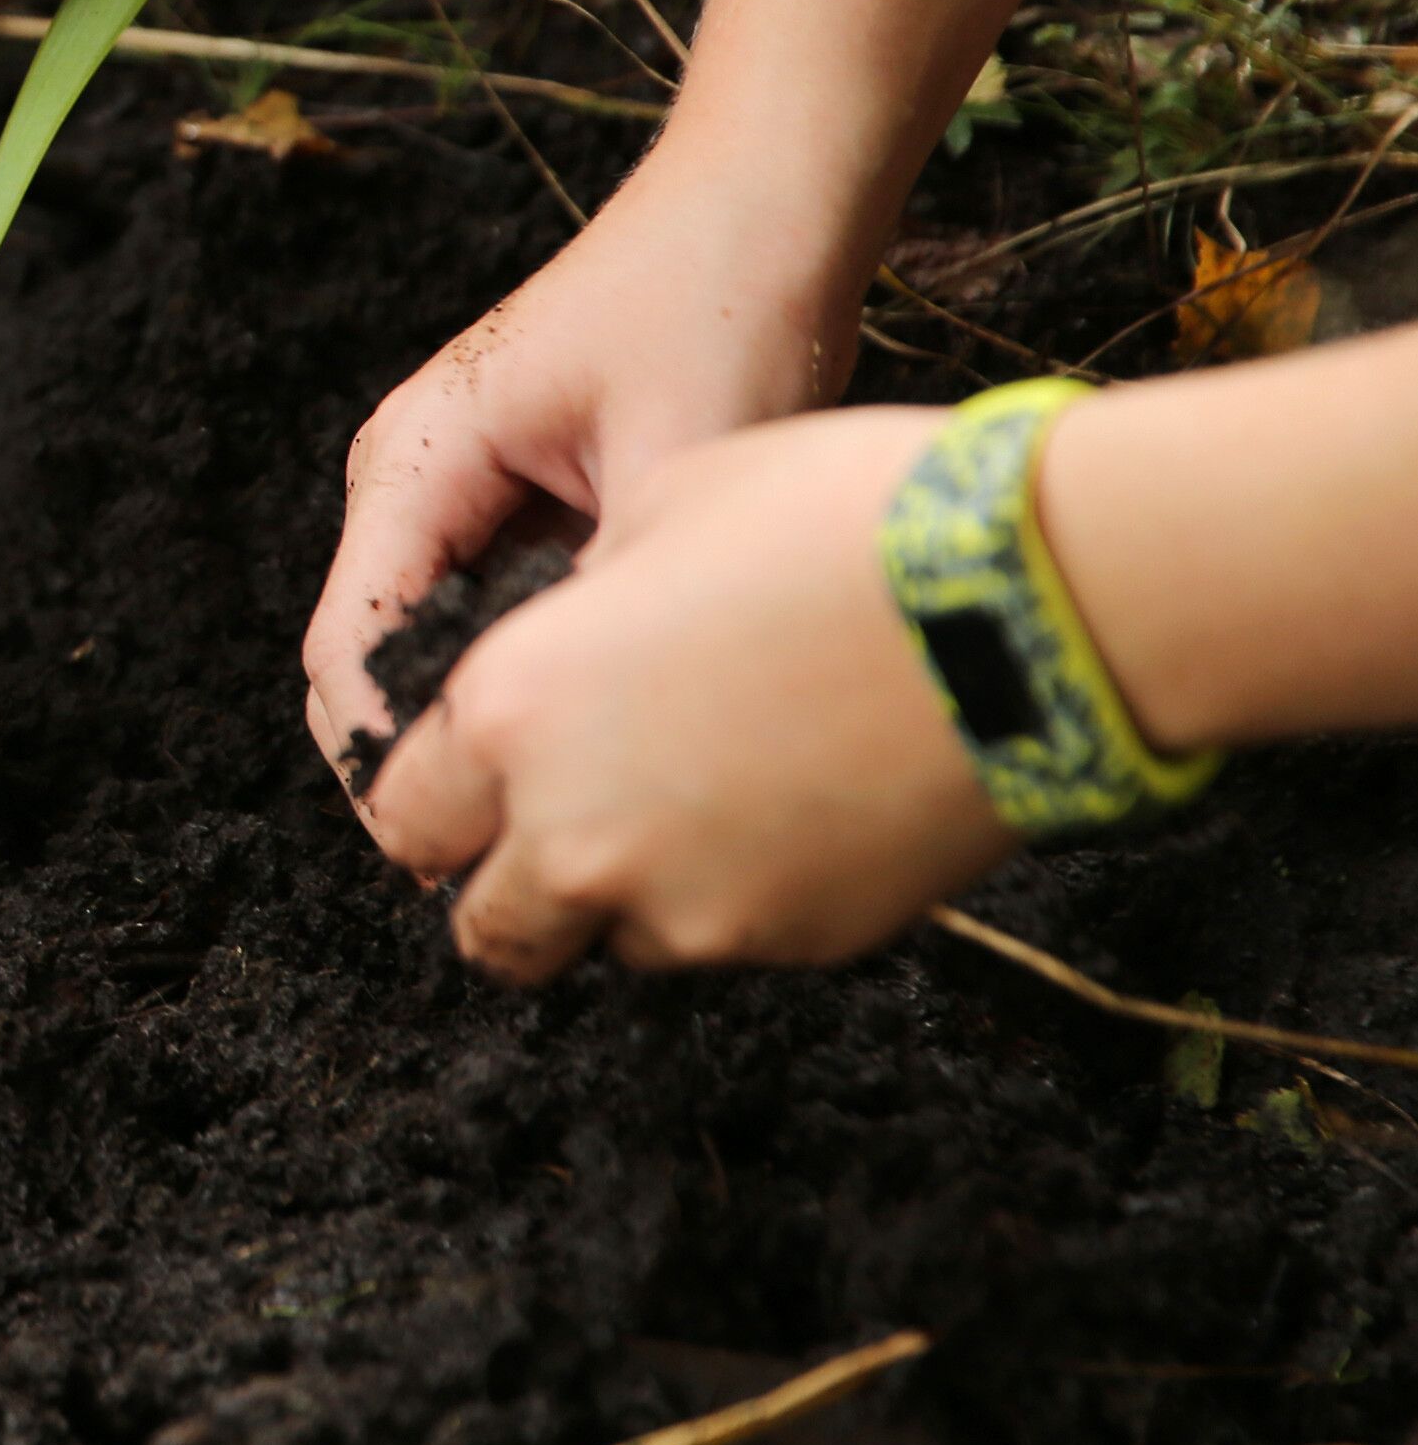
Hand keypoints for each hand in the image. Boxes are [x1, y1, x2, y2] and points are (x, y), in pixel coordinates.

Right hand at [304, 145, 861, 794]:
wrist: (765, 202)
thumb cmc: (721, 302)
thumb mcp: (676, 464)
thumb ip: (614, 603)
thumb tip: (596, 744)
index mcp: (411, 462)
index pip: (349, 652)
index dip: (392, 766)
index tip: (473, 855)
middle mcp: (408, 480)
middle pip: (365, 665)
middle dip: (427, 764)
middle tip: (532, 861)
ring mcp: (454, 490)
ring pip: (425, 651)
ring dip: (479, 725)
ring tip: (575, 804)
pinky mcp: (511, 501)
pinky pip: (487, 618)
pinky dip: (526, 680)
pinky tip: (609, 726)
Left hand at [361, 406, 1010, 978]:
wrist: (1038, 599)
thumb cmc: (842, 519)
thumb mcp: (660, 505)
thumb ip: (570, 610)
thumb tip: (564, 647)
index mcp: (514, 713)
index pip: (406, 812)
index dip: (431, 796)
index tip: (462, 781)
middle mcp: (578, 834)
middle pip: (486, 925)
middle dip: (504, 880)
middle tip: (549, 824)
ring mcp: (692, 907)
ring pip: (608, 939)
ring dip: (621, 892)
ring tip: (695, 793)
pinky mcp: (801, 940)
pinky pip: (725, 937)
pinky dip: (732, 893)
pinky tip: (788, 804)